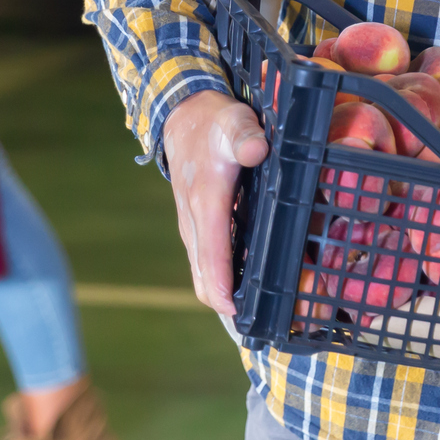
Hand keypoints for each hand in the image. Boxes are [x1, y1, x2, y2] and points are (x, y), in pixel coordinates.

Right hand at [161, 88, 268, 316]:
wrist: (183, 116)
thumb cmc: (214, 122)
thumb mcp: (234, 120)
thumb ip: (245, 136)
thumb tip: (256, 150)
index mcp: (206, 200)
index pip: (212, 252)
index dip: (221, 286)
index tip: (235, 312)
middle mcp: (194, 219)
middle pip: (202, 274)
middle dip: (223, 302)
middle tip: (256, 323)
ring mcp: (191, 224)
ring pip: (200, 270)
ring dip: (219, 292)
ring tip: (252, 312)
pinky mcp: (195, 224)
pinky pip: (204, 259)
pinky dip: (217, 277)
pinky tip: (240, 284)